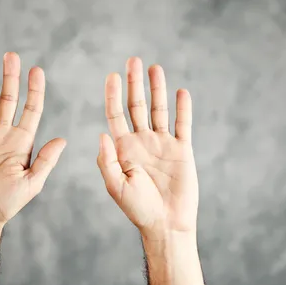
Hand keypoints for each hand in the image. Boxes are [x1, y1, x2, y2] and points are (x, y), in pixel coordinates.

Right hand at [0, 52, 65, 225]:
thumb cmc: (6, 204)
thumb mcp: (31, 183)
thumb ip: (45, 160)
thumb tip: (62, 139)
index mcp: (22, 143)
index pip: (31, 110)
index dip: (35, 90)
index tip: (37, 70)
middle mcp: (3, 135)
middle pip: (8, 100)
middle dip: (11, 78)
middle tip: (12, 56)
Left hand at [97, 57, 197, 238]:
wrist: (165, 223)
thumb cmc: (138, 209)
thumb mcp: (116, 186)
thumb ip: (107, 161)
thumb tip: (101, 133)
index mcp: (123, 149)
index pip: (115, 115)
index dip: (113, 95)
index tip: (111, 76)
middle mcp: (142, 142)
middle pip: (136, 106)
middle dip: (134, 84)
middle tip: (133, 60)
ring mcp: (162, 144)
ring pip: (159, 110)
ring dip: (157, 89)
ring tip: (155, 68)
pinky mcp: (182, 150)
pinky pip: (183, 125)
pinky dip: (183, 108)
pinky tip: (181, 92)